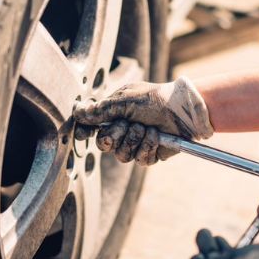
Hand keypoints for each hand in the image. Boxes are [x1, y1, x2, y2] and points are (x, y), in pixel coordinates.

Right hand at [73, 76, 213, 165]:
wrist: (180, 109)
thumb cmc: (154, 99)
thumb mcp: (124, 100)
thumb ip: (100, 109)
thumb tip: (78, 112)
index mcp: (113, 116)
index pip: (92, 129)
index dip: (87, 132)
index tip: (86, 132)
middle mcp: (122, 132)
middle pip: (104, 145)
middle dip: (116, 134)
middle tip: (129, 123)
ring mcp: (135, 144)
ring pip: (122, 155)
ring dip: (134, 139)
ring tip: (146, 128)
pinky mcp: (149, 155)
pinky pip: (140, 159)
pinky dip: (148, 146)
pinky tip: (156, 135)